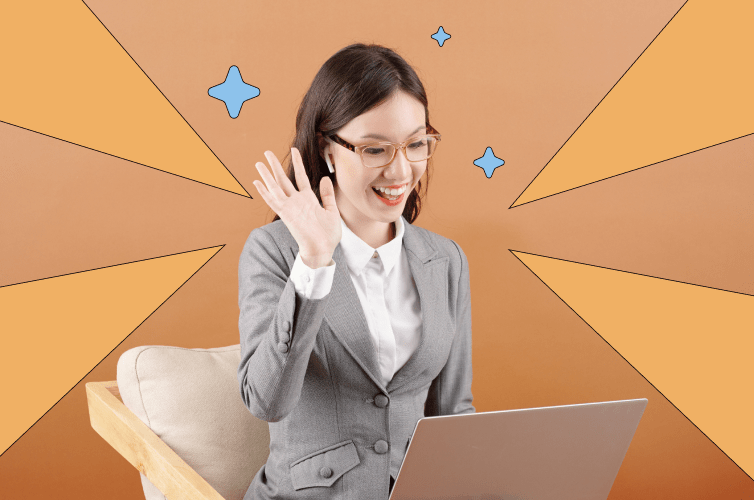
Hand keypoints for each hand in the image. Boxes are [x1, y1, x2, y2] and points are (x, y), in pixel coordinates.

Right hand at [253, 148, 340, 267]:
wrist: (323, 250)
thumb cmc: (328, 235)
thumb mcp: (332, 211)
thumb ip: (327, 195)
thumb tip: (325, 178)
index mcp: (309, 200)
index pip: (300, 177)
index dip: (297, 163)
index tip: (294, 150)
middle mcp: (297, 202)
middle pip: (283, 179)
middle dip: (275, 165)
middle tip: (267, 152)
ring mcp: (291, 207)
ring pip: (276, 187)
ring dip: (267, 175)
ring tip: (259, 162)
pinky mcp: (286, 214)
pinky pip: (273, 201)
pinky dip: (264, 192)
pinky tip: (256, 183)